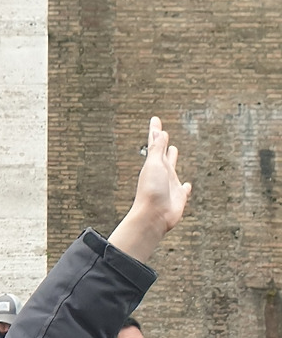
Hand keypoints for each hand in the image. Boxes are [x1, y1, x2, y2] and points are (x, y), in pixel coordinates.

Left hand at [109, 117, 191, 263]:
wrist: (153, 216)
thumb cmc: (151, 191)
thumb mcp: (154, 165)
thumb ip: (157, 149)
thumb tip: (158, 131)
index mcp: (155, 164)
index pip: (155, 143)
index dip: (155, 131)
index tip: (155, 120)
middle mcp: (162, 173)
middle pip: (163, 154)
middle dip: (163, 144)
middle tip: (163, 133)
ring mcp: (170, 185)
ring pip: (172, 169)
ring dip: (173, 160)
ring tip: (174, 151)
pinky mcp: (179, 198)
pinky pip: (183, 190)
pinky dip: (186, 187)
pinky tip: (187, 186)